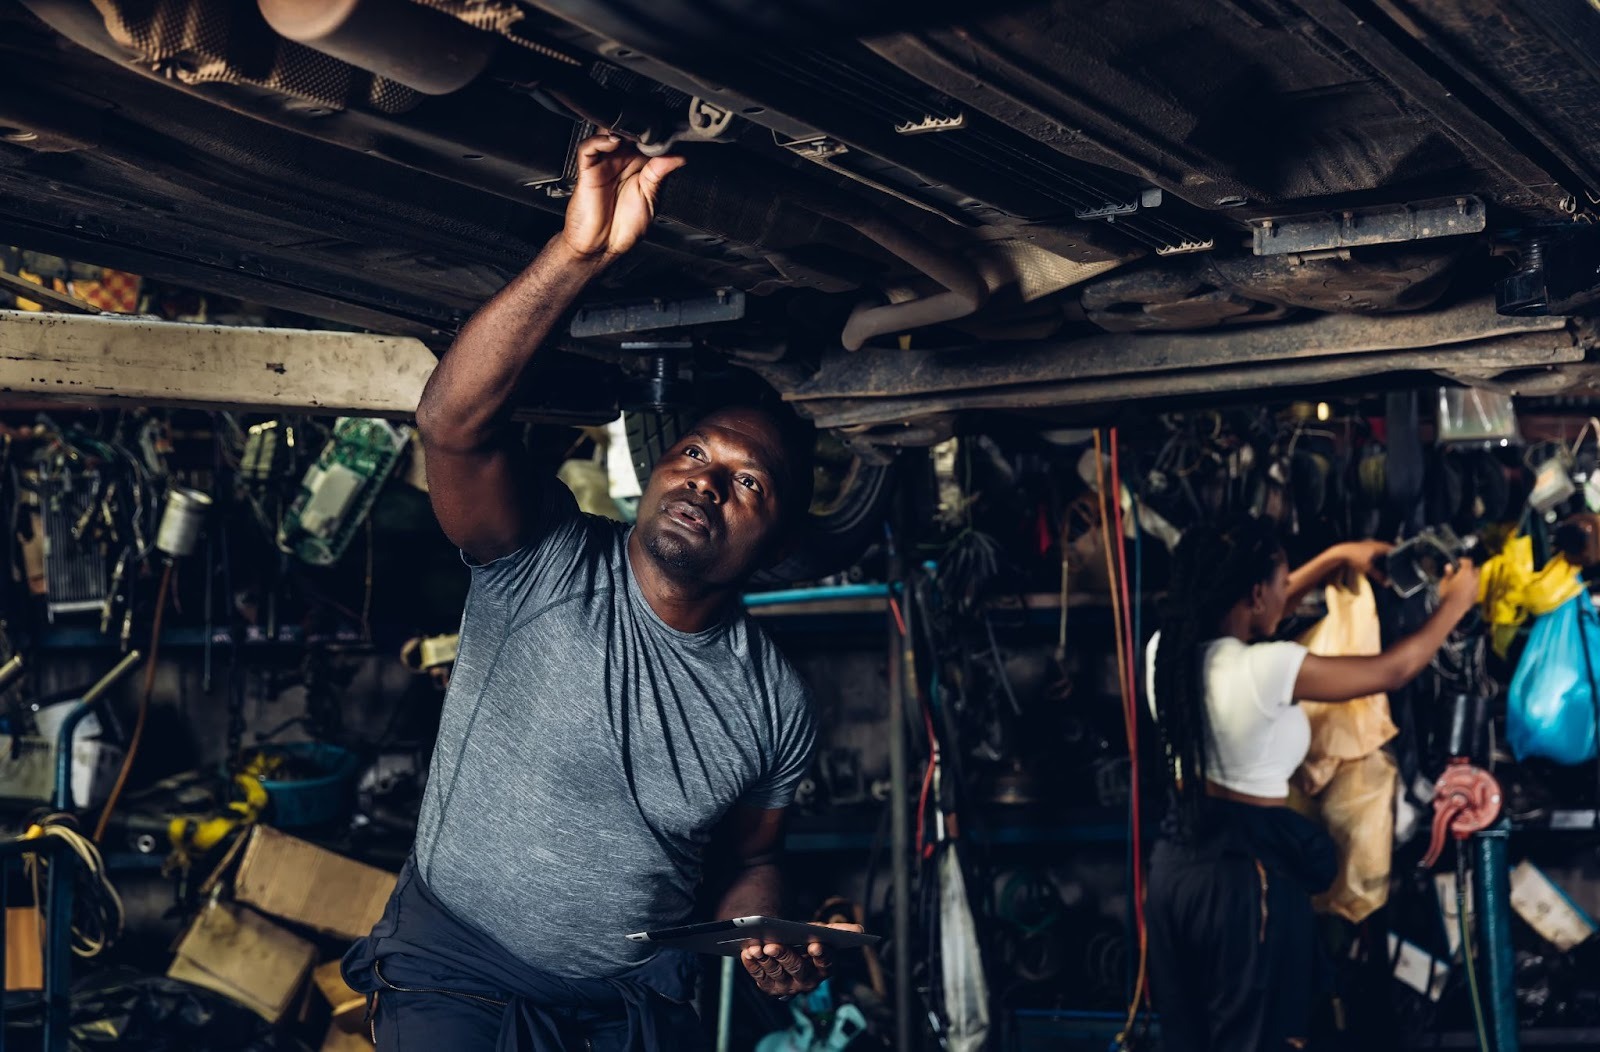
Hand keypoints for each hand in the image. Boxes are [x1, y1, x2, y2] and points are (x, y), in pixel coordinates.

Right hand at [560, 135, 685, 262]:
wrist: (601, 247)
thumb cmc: (625, 227)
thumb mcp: (651, 200)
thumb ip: (660, 175)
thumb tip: (678, 157)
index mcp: (641, 167)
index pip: (648, 142)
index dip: (656, 134)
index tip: (667, 130)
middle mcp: (622, 162)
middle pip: (628, 132)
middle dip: (637, 126)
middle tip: (648, 126)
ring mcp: (605, 163)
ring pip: (608, 133)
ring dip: (619, 129)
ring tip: (631, 132)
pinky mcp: (588, 169)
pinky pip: (589, 148)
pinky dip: (599, 140)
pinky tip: (613, 142)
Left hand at [739, 923, 863, 997]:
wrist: (786, 947)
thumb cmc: (806, 939)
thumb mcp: (821, 933)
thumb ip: (838, 932)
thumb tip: (860, 930)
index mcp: (824, 969)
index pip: (826, 964)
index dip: (821, 955)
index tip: (815, 944)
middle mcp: (807, 982)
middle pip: (797, 969)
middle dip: (785, 956)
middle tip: (774, 945)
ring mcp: (787, 987)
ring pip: (776, 974)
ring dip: (765, 960)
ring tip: (757, 947)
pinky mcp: (769, 987)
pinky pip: (759, 977)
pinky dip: (752, 965)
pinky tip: (747, 952)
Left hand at [1338, 539, 1393, 579]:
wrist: (1339, 553)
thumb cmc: (1354, 559)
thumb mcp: (1367, 568)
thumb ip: (1378, 576)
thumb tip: (1387, 584)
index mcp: (1376, 546)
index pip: (1391, 548)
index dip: (1397, 551)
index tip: (1403, 555)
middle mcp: (1372, 543)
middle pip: (1385, 546)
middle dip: (1391, 551)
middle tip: (1397, 556)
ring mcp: (1366, 543)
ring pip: (1378, 546)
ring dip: (1383, 550)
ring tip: (1388, 555)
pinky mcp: (1360, 545)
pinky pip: (1372, 546)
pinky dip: (1376, 550)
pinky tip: (1375, 555)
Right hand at [1437, 557, 1480, 613]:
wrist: (1453, 608)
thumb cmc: (1448, 594)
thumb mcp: (1445, 581)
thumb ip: (1448, 573)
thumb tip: (1449, 566)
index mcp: (1466, 572)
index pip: (1468, 561)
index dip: (1463, 560)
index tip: (1459, 561)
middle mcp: (1474, 578)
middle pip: (1475, 569)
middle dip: (1470, 568)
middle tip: (1462, 571)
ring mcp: (1477, 587)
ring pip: (1477, 578)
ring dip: (1471, 577)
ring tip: (1463, 581)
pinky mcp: (1477, 594)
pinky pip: (1476, 587)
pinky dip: (1472, 586)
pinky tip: (1465, 589)